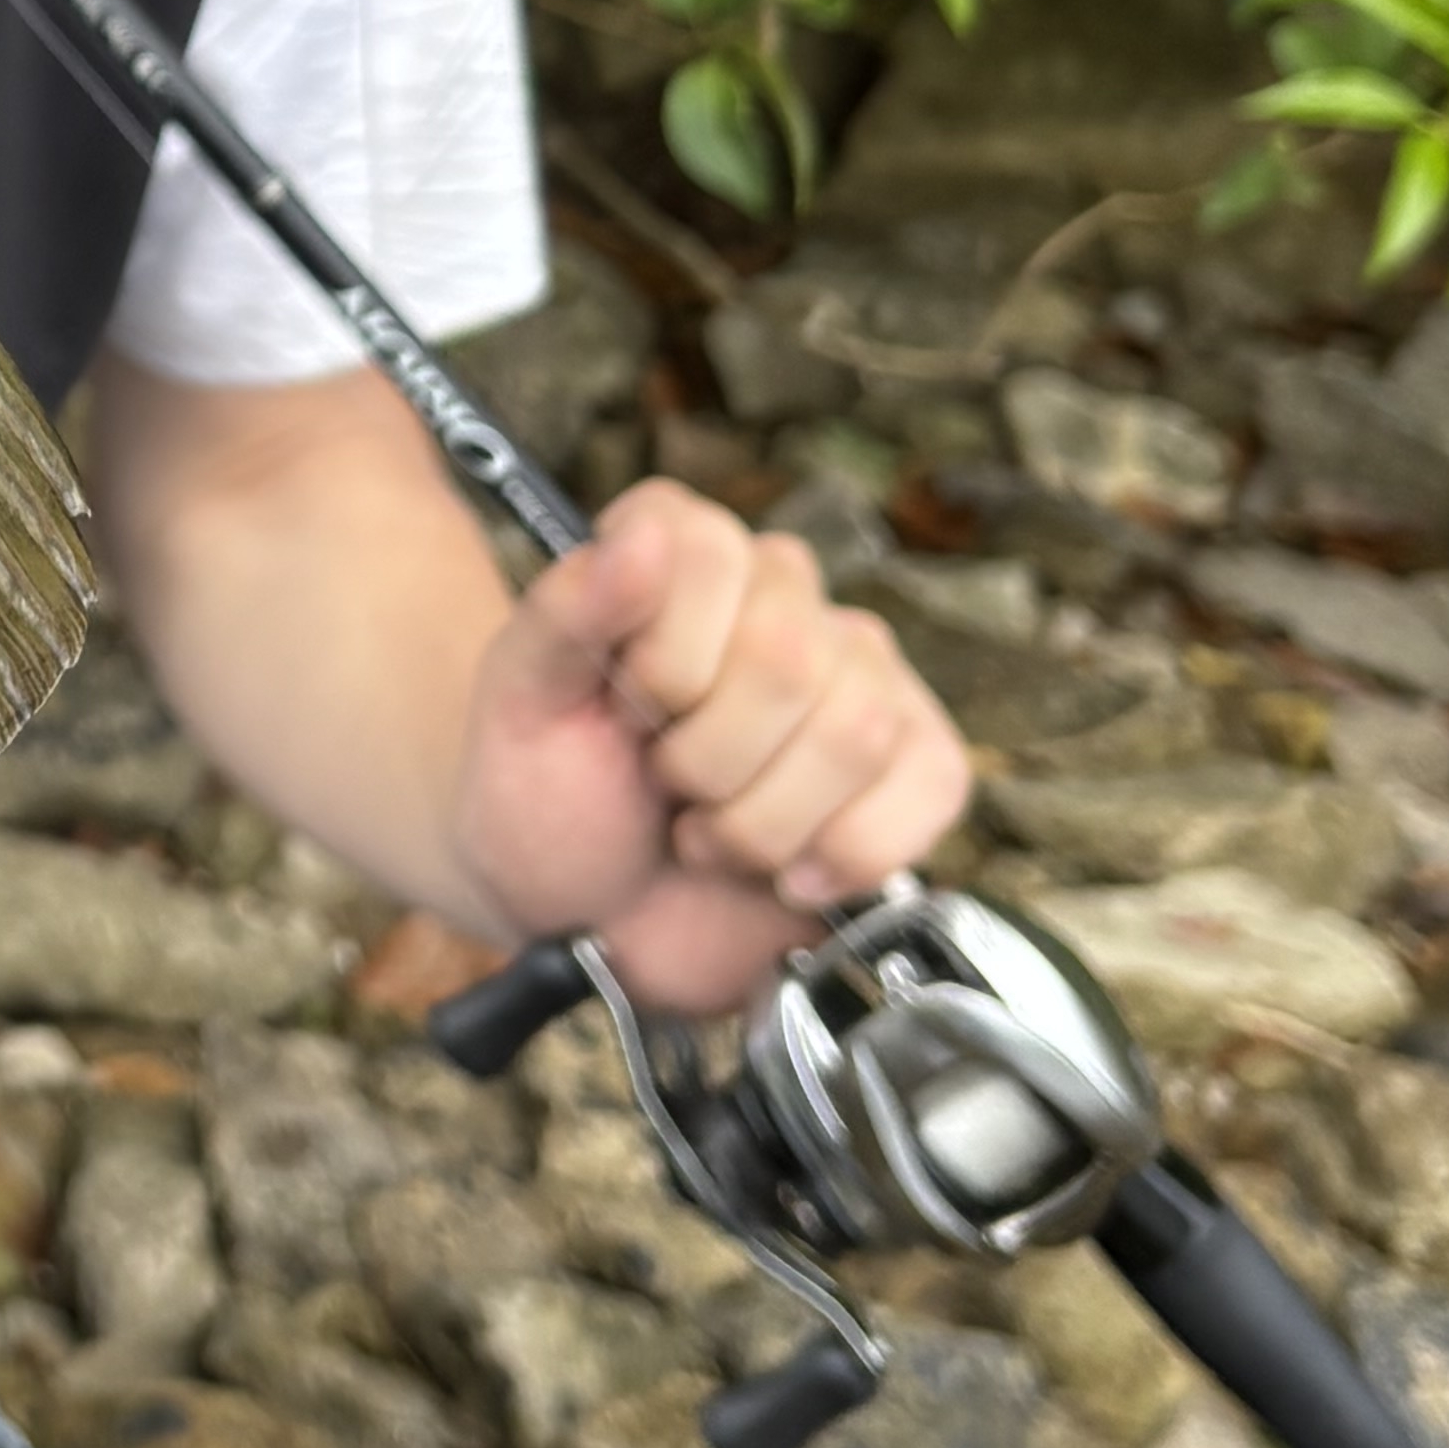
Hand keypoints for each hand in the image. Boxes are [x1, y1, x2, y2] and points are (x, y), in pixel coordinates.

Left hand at [448, 477, 970, 1013]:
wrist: (589, 912)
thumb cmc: (547, 791)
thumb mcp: (520, 703)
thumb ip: (565, 611)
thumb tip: (641, 536)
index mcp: (682, 546)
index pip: (709, 554)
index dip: (661, 663)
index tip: (625, 715)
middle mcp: (781, 591)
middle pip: (787, 657)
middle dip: (704, 761)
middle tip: (664, 785)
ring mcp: (859, 672)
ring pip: (855, 732)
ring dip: (761, 824)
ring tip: (711, 833)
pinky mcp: (915, 756)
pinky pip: (928, 786)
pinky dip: (848, 855)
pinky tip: (789, 874)